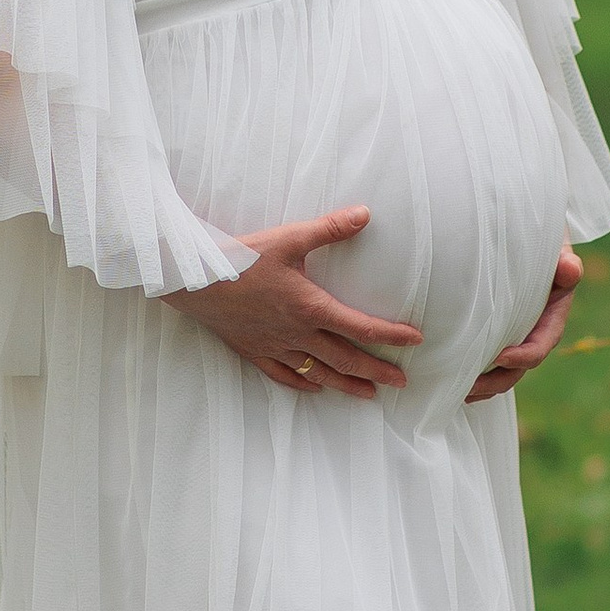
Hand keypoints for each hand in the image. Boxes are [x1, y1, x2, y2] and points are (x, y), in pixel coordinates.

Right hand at [175, 203, 421, 397]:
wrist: (194, 280)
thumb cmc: (241, 258)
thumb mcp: (289, 238)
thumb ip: (329, 229)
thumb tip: (365, 214)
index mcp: (311, 308)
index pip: (362, 327)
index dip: (392, 335)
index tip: (415, 340)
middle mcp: (297, 334)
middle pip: (346, 359)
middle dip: (377, 371)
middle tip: (402, 382)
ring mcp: (275, 346)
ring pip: (318, 373)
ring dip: (346, 385)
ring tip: (368, 395)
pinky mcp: (253, 351)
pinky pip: (283, 375)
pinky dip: (302, 383)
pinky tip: (314, 388)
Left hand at [466, 244, 583, 404]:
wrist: (528, 240)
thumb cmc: (543, 245)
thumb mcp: (557, 250)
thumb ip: (565, 262)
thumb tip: (571, 268)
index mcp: (551, 320)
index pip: (539, 347)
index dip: (522, 356)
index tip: (500, 357)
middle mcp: (532, 334)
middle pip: (516, 369)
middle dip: (494, 382)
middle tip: (467, 388)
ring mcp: (513, 337)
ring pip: (500, 371)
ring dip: (481, 385)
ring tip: (454, 390)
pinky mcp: (495, 334)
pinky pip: (485, 359)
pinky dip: (470, 371)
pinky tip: (448, 378)